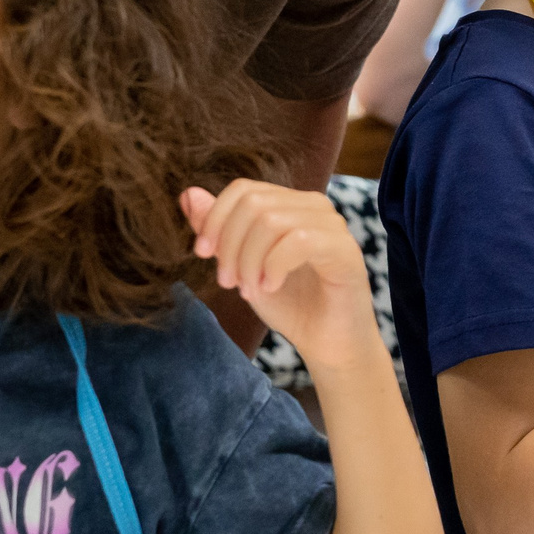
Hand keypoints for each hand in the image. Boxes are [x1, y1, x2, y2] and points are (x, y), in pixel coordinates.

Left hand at [182, 181, 382, 371]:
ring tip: (249, 290)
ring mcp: (332, 225)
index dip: (214, 218)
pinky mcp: (345, 249)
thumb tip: (188, 194)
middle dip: (230, 244)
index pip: (243, 189)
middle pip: (254, 202)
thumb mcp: (243, 266)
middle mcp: (314, 206)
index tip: (202, 253)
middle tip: (228, 282)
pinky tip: (271, 287)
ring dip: (249, 261)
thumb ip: (220, 232)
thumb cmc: (290, 304)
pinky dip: (273, 267)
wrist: (327, 344)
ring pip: (271, 221)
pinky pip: (298, 241)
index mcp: (290, 204)